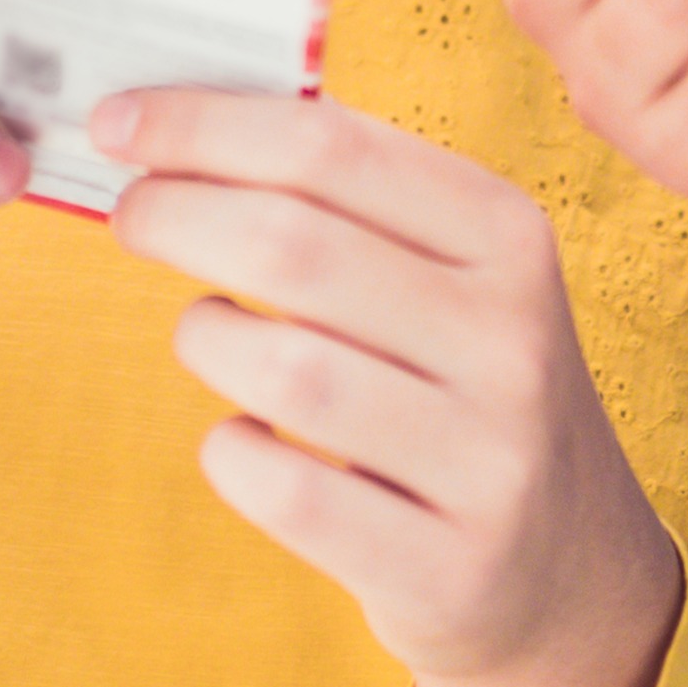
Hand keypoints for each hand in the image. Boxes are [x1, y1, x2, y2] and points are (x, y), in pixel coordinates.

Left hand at [97, 86, 680, 686]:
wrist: (569, 566)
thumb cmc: (466, 387)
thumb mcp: (456, 275)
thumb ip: (348, 197)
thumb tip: (179, 119)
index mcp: (508, 236)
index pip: (332, 145)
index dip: (205, 125)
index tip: (118, 121)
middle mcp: (510, 337)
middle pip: (295, 247)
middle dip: (177, 216)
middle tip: (133, 217)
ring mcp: (487, 457)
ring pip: (284, 370)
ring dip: (206, 340)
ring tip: (207, 333)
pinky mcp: (445, 564)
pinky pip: (284, 491)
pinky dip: (230, 453)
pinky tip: (242, 440)